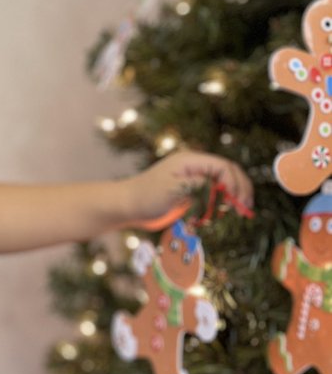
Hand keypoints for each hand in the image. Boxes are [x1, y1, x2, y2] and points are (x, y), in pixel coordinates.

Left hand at [121, 152, 253, 230]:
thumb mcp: (173, 190)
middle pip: (228, 171)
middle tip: (247, 207)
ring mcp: (193, 177)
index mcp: (190, 160)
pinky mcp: (192, 190)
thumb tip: (221, 186)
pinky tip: (228, 212)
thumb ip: (199, 185)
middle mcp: (194, 166)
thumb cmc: (146, 196)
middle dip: (240, 187)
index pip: (223, 166)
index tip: (238, 202)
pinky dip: (223, 201)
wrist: (127, 206)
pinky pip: (214, 191)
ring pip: (223, 181)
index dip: (235, 182)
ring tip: (241, 210)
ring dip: (234, 194)